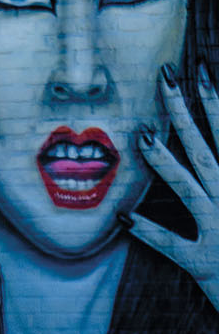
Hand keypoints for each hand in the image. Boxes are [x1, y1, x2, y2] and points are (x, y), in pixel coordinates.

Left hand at [136, 66, 218, 305]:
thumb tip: (208, 155)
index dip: (215, 101)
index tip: (197, 71)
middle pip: (206, 150)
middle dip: (186, 113)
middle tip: (164, 77)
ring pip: (190, 189)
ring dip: (165, 161)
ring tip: (142, 133)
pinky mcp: (205, 263)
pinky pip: (174, 245)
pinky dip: (150, 232)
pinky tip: (124, 217)